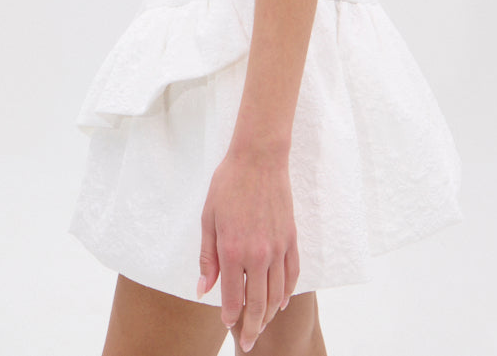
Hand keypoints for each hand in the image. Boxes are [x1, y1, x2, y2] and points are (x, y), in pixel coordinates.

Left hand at [197, 147, 299, 351]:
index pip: (233, 298)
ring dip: (269, 314)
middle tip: (249, 343)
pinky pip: (292, 275)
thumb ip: (208, 258)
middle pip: (258, 304)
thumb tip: (203, 289)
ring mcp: (277, 247)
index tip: (227, 325)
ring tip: (263, 324)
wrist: (258, 159)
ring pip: (277, 294)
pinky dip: (287, 292)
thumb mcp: (208, 219)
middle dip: (252, 328)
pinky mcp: (291, 238)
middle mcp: (258, 254)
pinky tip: (281, 301)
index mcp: (233, 250)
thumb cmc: (228, 185)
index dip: (230, 316)